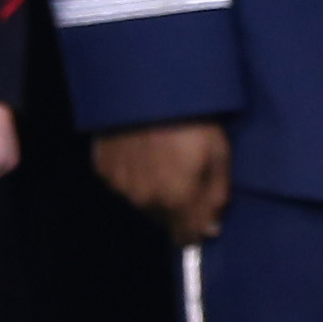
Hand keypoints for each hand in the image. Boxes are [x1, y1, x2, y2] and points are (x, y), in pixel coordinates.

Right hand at [90, 119, 230, 243]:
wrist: (148, 85)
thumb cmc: (192, 116)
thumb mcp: (219, 153)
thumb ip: (216, 197)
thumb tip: (210, 229)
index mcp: (177, 199)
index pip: (185, 237)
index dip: (196, 226)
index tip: (202, 212)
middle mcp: (145, 199)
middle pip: (163, 218)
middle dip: (175, 204)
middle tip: (184, 171)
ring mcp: (121, 184)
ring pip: (141, 200)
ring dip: (152, 188)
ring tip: (162, 155)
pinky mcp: (103, 167)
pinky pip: (121, 181)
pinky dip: (132, 172)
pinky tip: (141, 149)